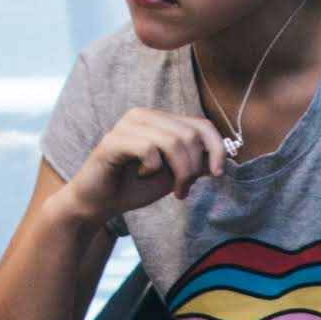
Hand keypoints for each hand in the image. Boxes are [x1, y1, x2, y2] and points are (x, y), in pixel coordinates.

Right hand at [58, 106, 228, 224]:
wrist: (98, 204)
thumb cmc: (134, 187)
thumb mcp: (173, 175)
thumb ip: (195, 164)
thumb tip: (222, 158)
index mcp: (160, 120)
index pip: (201, 124)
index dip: (217, 148)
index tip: (218, 174)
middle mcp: (144, 116)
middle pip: (189, 135)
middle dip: (193, 168)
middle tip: (183, 190)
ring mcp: (126, 126)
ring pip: (172, 141)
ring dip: (179, 172)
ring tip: (174, 190)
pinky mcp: (113, 141)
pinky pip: (148, 149)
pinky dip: (152, 168)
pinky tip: (141, 175)